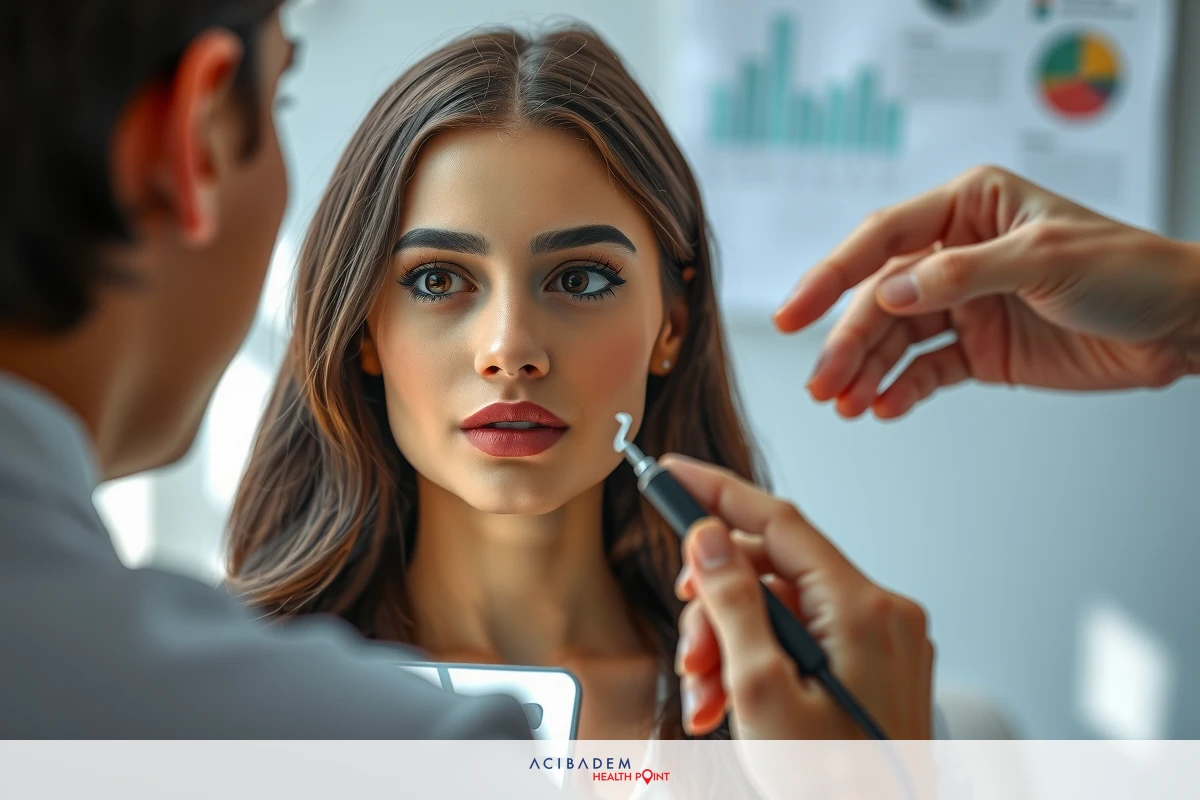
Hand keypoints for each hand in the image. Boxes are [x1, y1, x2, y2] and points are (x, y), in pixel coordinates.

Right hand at [663, 453, 932, 739]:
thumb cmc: (830, 789)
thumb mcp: (762, 695)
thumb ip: (733, 606)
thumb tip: (710, 537)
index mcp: (864, 611)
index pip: (779, 522)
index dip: (718, 493)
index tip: (672, 472)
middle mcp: (881, 613)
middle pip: (775, 573)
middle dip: (716, 607)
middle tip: (688, 654)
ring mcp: (881, 640)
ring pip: (782, 609)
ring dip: (731, 645)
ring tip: (705, 698)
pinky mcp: (873, 664)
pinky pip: (803, 638)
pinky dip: (760, 661)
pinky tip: (730, 702)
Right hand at [774, 166, 1199, 418]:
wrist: (1183, 328)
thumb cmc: (1130, 270)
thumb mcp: (1044, 258)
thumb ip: (960, 274)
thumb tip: (889, 291)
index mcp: (969, 208)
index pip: (884, 239)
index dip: (832, 275)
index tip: (795, 312)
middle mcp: (958, 253)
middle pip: (881, 298)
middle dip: (848, 341)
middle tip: (821, 382)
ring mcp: (966, 303)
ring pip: (896, 338)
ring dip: (865, 372)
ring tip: (843, 405)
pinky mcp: (979, 349)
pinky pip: (926, 370)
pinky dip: (901, 391)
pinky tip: (881, 407)